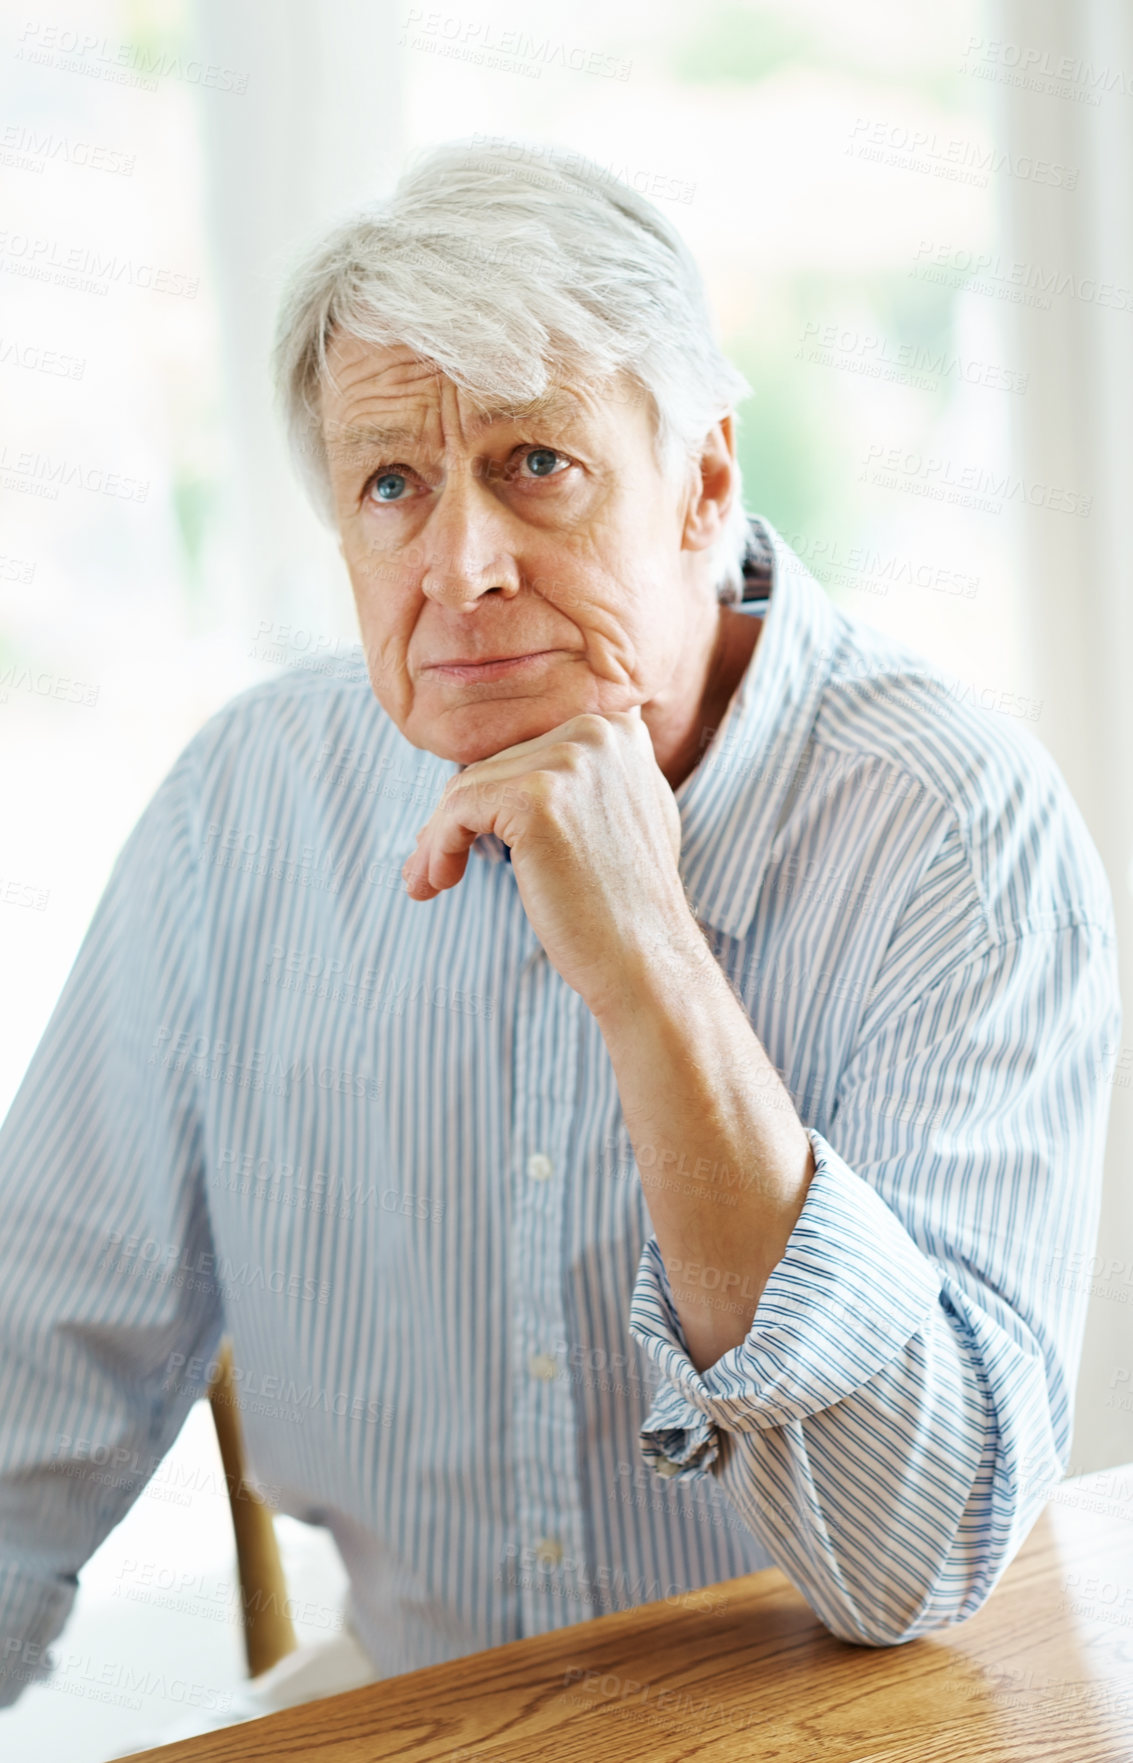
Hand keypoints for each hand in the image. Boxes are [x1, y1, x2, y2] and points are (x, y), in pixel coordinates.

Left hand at [401, 707, 696, 1016]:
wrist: (645, 960)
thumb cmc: (626, 904)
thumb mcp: (622, 813)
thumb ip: (585, 779)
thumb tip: (519, 770)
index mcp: (618, 727)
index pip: (527, 750)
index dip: (492, 797)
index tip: (468, 839)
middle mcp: (598, 731)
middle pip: (494, 766)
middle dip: (458, 819)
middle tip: (432, 866)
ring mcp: (570, 761)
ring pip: (468, 787)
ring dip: (438, 838)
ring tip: (429, 881)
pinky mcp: (535, 798)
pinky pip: (457, 809)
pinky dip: (438, 847)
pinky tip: (439, 882)